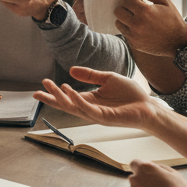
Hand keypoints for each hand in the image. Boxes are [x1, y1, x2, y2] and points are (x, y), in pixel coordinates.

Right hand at [33, 65, 153, 128]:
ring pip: (74, 107)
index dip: (54, 93)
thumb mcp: (108, 78)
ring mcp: (97, 114)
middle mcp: (90, 109)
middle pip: (66, 105)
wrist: (148, 106)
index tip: (40, 88)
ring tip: (52, 86)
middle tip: (38, 91)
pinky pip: (87, 108)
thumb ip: (90, 75)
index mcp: (90, 100)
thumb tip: (71, 70)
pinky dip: (77, 100)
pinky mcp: (105, 117)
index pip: (68, 97)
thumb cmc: (131, 95)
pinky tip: (70, 90)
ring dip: (61, 97)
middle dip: (52, 98)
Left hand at [114, 0, 186, 56]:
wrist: (179, 41)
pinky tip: (137, 27)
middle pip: (118, 10)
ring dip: (124, 18)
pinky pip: (123, 32)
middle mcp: (138, 24)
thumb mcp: (164, 0)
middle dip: (125, 7)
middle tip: (135, 9)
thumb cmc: (172, 18)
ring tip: (135, 18)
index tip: (138, 1)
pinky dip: (128, 28)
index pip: (126, 0)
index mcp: (145, 11)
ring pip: (118, 22)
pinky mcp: (134, 43)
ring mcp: (135, 36)